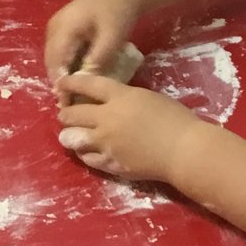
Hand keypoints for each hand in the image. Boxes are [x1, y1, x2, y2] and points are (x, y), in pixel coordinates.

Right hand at [44, 0, 141, 101]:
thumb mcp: (112, 37)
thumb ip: (97, 59)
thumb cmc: (118, 11)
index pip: (55, 63)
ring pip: (54, 59)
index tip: (69, 103)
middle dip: (59, 83)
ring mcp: (55, 28)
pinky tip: (78, 77)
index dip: (60, 85)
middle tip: (71, 104)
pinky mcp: (62, 30)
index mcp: (63, 28)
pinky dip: (66, 67)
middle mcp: (53, 29)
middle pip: (51, 62)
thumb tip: (83, 81)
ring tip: (74, 95)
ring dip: (62, 76)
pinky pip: (60, 53)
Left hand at [55, 73, 206, 184]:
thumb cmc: (176, 120)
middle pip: (72, 113)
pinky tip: (87, 151)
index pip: (86, 85)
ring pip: (72, 138)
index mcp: (120, 97)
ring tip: (71, 135)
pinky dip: (84, 153)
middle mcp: (107, 118)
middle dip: (65, 114)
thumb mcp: (147, 98)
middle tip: (66, 115)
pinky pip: (87, 157)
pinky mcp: (109, 162)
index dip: (70, 83)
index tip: (61, 83)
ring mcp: (106, 142)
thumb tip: (109, 102)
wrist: (184, 150)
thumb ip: (124, 98)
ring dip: (69, 135)